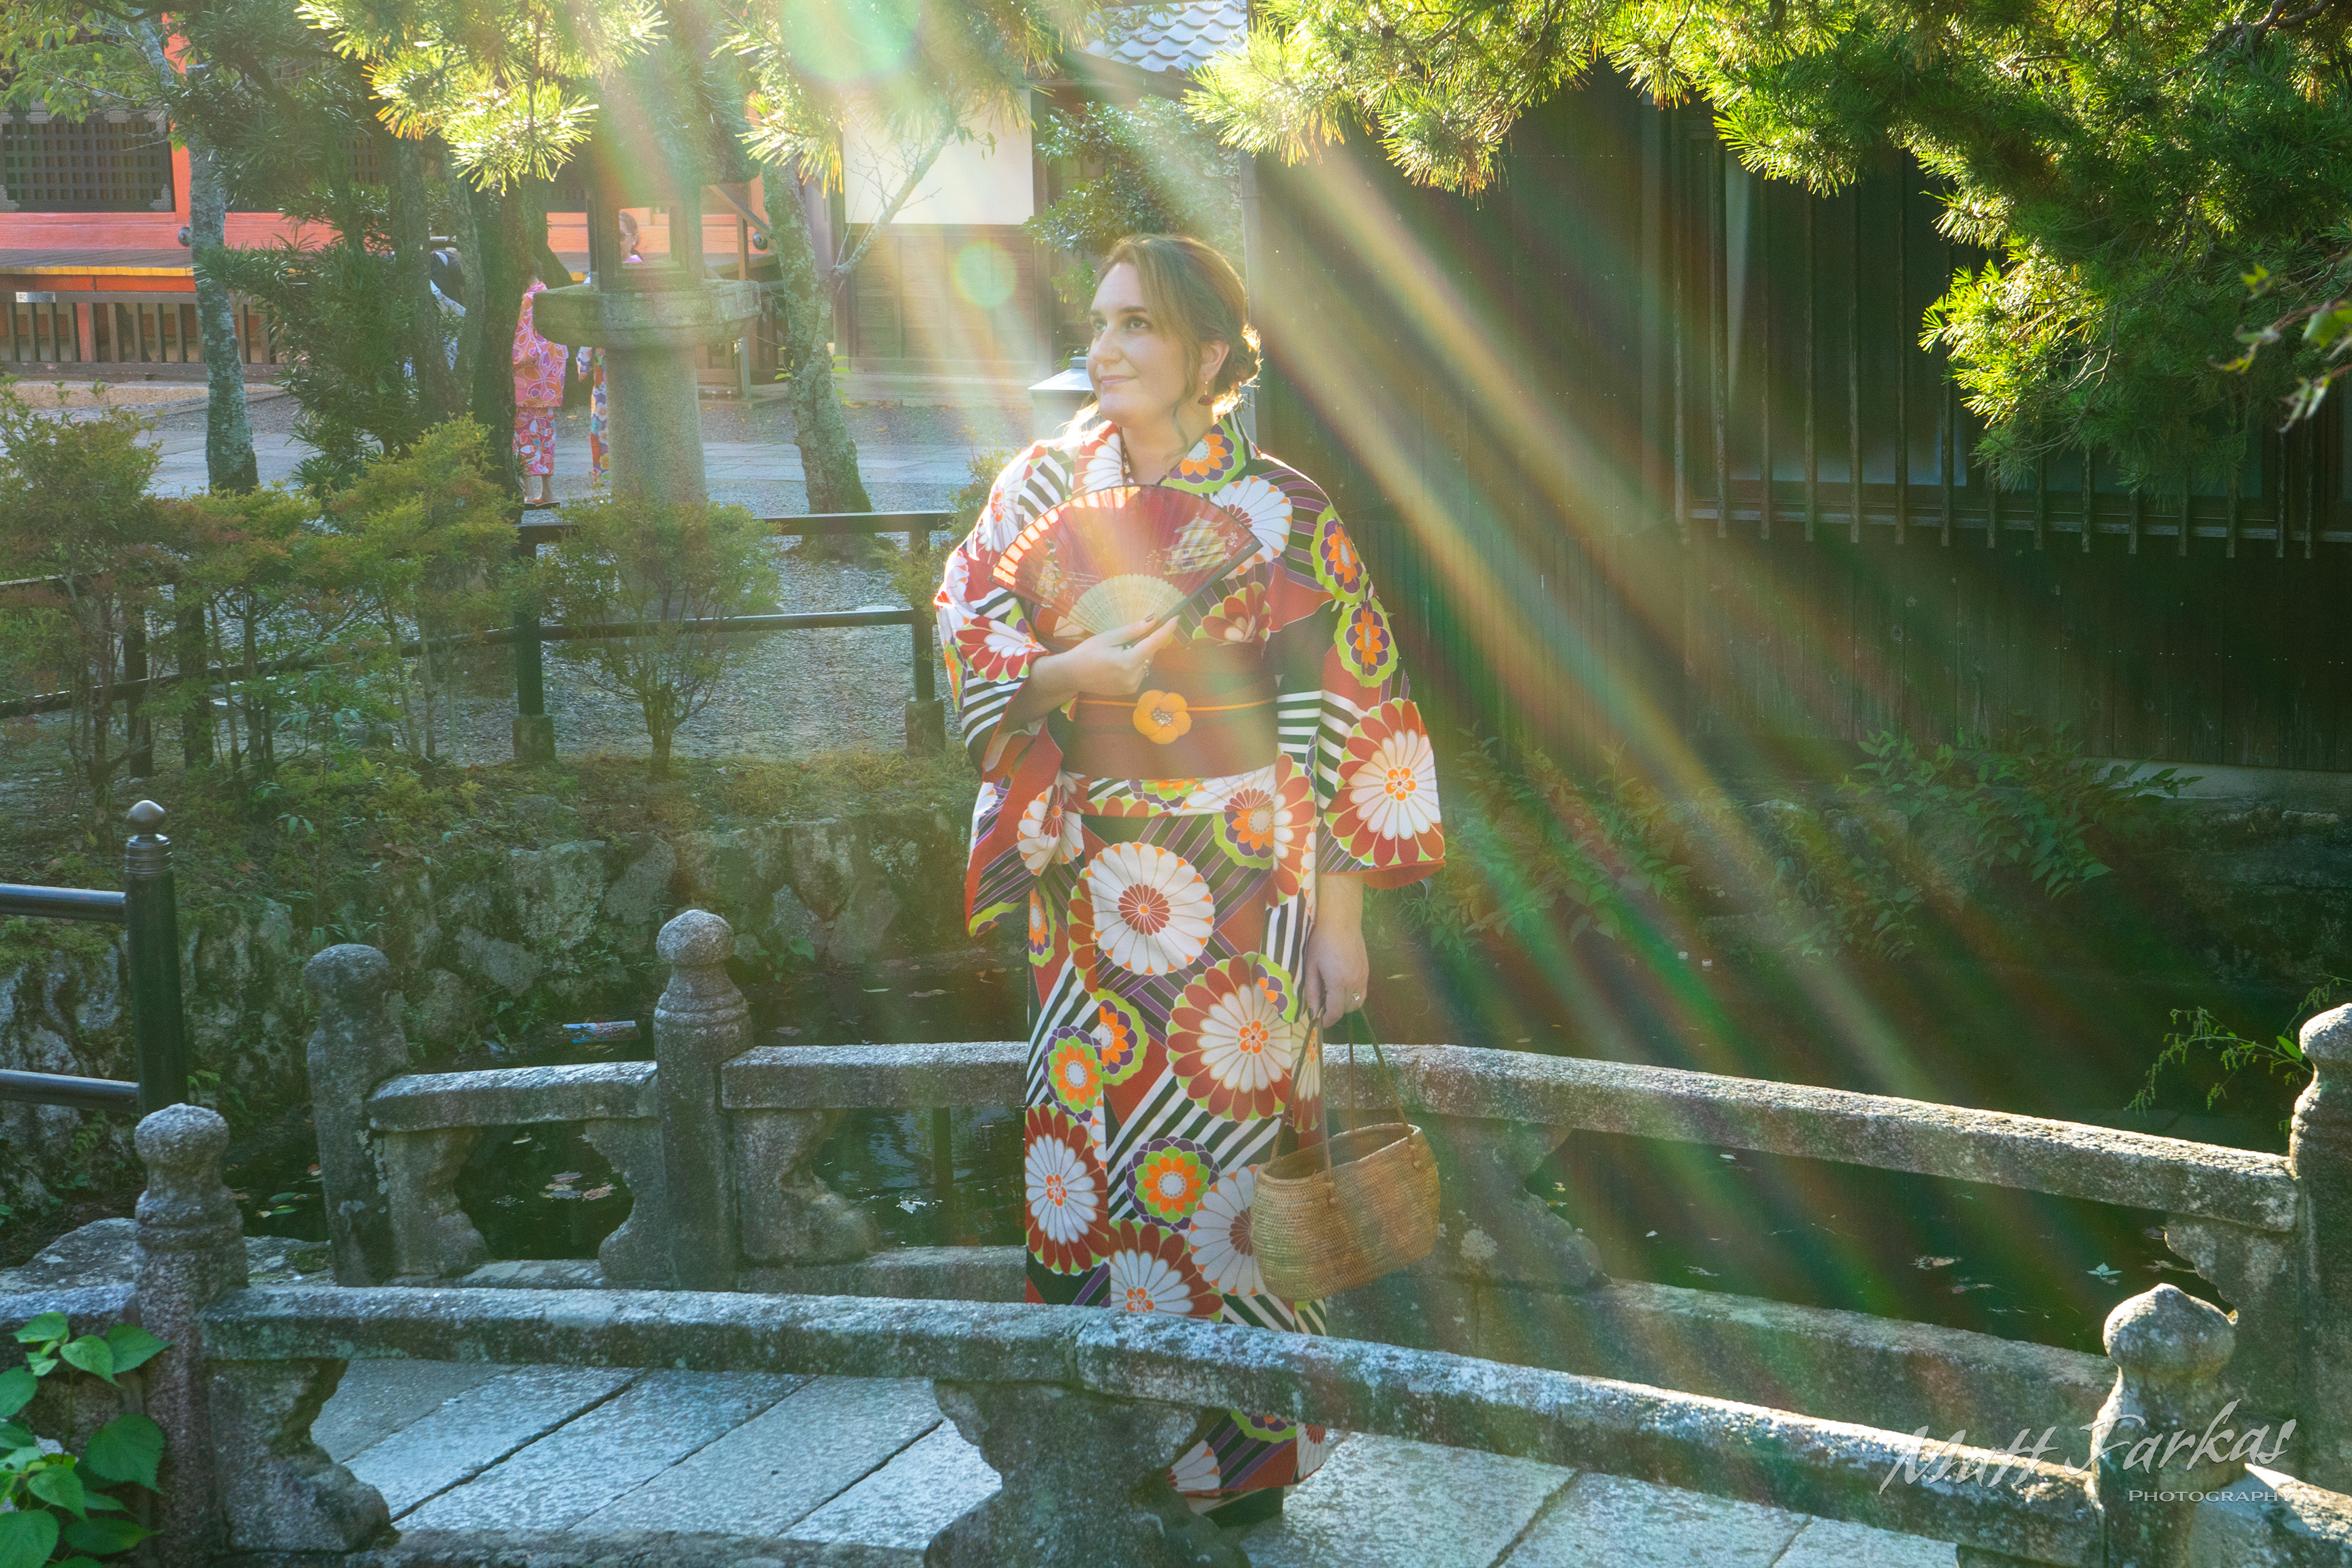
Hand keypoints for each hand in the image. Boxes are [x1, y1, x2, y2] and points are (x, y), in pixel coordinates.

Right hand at [1005, 616, 1181, 726]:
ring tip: (1119, 650)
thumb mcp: (1109, 637)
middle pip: (1150, 653)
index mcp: (1128, 662)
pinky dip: (1135, 663)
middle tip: (1130, 635)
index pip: (1154, 643)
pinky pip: (1139, 671)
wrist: (1071, 675)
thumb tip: (1153, 620)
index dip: (1166, 630)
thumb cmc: (1086, 653)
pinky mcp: (1129, 690)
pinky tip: (1118, 661)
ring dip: (1140, 653)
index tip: (1177, 618)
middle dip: (1146, 642)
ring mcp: (1132, 686)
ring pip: (1145, 662)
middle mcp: (1134, 677)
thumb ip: (1133, 630)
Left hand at [1301, 874, 1368, 1027]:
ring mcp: (1363, 976)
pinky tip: (1342, 984)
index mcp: (1338, 983)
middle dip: (1335, 1011)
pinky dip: (1353, 994)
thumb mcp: (1311, 967)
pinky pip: (1362, 991)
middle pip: (1348, 1009)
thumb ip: (1311, 991)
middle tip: (1322, 1002)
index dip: (1327, 1020)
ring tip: (1332, 993)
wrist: (1341, 921)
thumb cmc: (1320, 941)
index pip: (1336, 1012)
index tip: (1319, 1021)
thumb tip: (1312, 1011)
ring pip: (1357, 1002)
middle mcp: (1354, 982)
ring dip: (1345, 1004)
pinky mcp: (1367, 970)